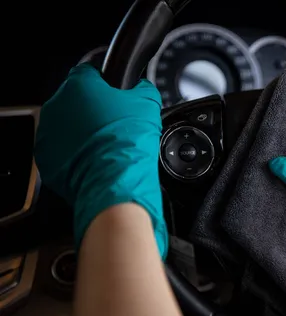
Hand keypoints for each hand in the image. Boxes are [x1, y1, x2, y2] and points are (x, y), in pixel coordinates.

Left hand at [35, 64, 167, 257]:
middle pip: (76, 100)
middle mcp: (56, 104)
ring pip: (67, 125)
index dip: (107, 84)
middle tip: (115, 125)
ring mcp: (47, 132)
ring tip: (106, 146)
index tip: (117, 96)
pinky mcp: (45, 157)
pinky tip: (95, 160)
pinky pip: (62, 150)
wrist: (115, 181)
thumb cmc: (128, 143)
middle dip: (93, 110)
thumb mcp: (148, 103)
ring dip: (83, 132)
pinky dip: (75, 154)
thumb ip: (140, 88)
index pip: (91, 72)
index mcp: (79, 84)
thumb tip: (139, 88)